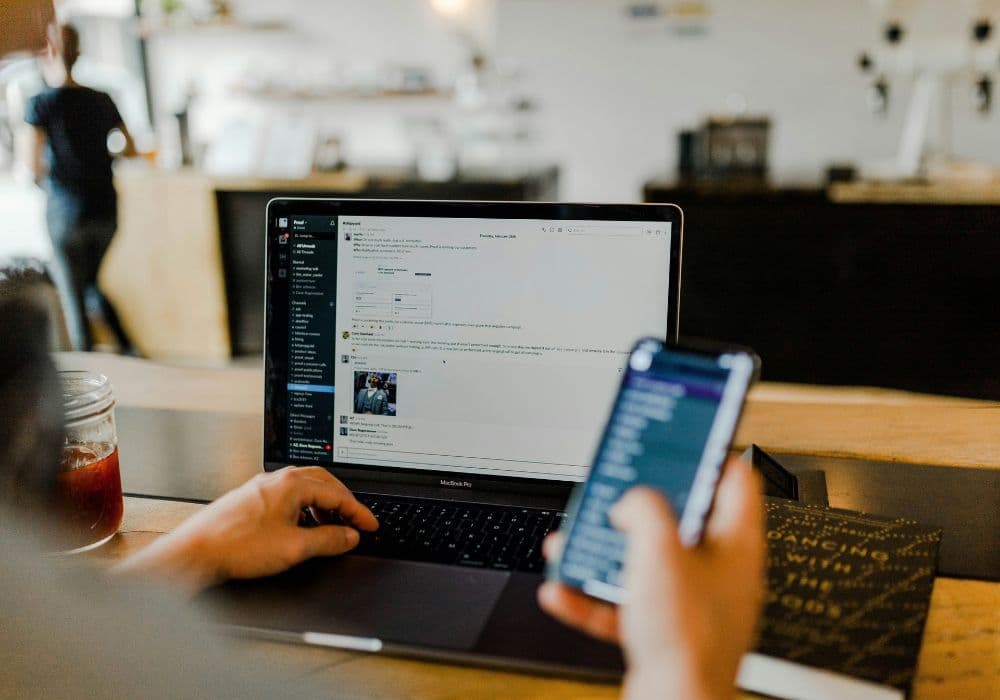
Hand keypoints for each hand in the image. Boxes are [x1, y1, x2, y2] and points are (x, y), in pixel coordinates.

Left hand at [115, 467, 377, 593]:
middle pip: (323, 484)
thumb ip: (329, 540)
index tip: (370, 525)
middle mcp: (277, 480)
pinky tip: (302, 527)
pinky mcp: (251, 500)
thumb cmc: (238, 546)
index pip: (337, 493)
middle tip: (356, 521)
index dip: (358, 512)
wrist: (196, 552)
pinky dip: (304, 509)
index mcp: (292, 484)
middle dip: (344, 502)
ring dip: (324, 506)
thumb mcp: (295, 547)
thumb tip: (350, 536)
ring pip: (304, 489)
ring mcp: (262, 488)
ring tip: (333, 528)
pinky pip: (288, 497)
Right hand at [538, 458, 764, 699]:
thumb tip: (632, 502)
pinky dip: (594, 596)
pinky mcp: (666, 633)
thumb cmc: (687, 639)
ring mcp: (693, 605)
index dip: (708, 454)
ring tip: (576, 542)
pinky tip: (564, 591)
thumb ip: (643, 508)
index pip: (734, 481)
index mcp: (735, 545)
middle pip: (680, 522)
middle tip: (616, 492)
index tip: (683, 439)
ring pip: (646, 563)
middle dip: (638, 508)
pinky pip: (625, 604)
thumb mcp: (659, 550)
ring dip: (606, 552)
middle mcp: (719, 574)